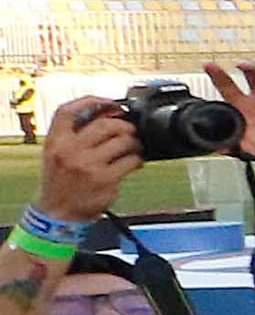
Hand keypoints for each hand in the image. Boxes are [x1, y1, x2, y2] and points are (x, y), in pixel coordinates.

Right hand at [34, 96, 143, 224]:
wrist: (57, 213)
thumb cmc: (60, 182)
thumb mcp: (56, 154)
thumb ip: (74, 134)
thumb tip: (108, 115)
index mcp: (55, 141)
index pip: (68, 111)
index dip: (91, 102)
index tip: (110, 103)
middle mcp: (69, 151)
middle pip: (105, 124)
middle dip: (124, 126)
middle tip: (130, 132)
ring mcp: (88, 165)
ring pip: (123, 140)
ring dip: (135, 142)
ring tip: (134, 148)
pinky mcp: (105, 179)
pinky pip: (132, 161)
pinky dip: (138, 160)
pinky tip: (134, 162)